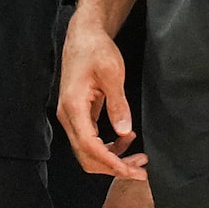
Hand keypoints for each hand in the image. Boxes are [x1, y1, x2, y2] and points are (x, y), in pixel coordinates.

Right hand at [58, 17, 144, 178]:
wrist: (84, 36)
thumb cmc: (96, 50)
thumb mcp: (112, 74)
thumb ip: (118, 105)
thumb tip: (124, 133)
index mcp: (73, 107)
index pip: (90, 147)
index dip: (111, 163)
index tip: (131, 171)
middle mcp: (67, 116)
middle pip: (86, 156)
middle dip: (113, 167)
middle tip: (140, 169)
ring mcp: (71, 117)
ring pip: (88, 151)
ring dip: (112, 159)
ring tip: (138, 156)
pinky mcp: (78, 114)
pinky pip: (91, 140)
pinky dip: (108, 146)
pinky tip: (126, 138)